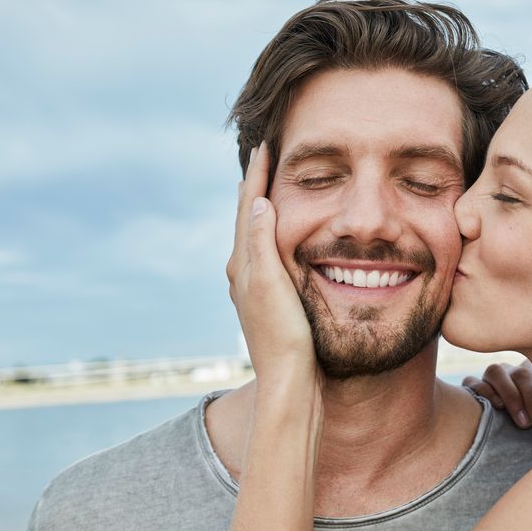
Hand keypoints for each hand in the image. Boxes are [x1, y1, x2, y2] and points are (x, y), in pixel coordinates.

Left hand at [226, 143, 318, 397]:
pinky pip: (269, 256)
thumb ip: (264, 241)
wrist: (289, 386)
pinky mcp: (269, 304)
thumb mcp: (273, 283)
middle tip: (267, 157)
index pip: (248, 207)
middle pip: (248, 219)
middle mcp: (243, 274)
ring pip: (257, 237)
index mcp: (243, 264)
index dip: (258, 175)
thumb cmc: (284, 336)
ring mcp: (254, 290)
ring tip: (274, 189)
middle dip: (257, 187)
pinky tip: (285, 241)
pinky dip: (275, 236)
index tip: (266, 144)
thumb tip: (259, 200)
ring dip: (264, 210)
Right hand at [463, 360, 531, 435]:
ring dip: (511, 396)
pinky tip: (497, 407)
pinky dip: (484, 391)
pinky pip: (472, 382)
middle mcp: (514, 372)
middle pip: (522, 375)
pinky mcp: (472, 386)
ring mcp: (493, 377)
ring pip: (496, 372)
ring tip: (523, 423)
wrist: (507, 439)